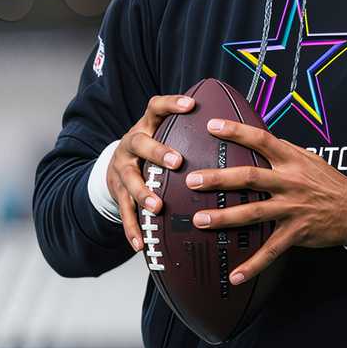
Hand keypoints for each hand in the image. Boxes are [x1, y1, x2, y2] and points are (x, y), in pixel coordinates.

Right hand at [107, 94, 194, 252]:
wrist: (112, 167)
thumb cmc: (152, 149)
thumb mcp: (163, 133)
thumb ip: (190, 130)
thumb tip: (234, 124)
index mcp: (147, 126)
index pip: (156, 107)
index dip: (172, 104)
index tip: (191, 105)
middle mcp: (131, 144)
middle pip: (140, 142)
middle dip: (158, 152)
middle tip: (177, 161)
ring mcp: (122, 168)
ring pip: (129, 179)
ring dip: (143, 193)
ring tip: (157, 206)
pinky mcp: (117, 193)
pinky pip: (124, 211)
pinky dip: (132, 228)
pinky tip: (141, 243)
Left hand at [186, 118, 346, 285]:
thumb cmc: (328, 182)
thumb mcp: (308, 159)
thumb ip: (283, 151)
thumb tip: (258, 141)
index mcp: (291, 160)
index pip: (261, 140)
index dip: (237, 131)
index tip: (213, 126)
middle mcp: (289, 182)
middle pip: (249, 178)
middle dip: (218, 179)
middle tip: (193, 181)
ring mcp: (291, 208)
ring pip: (252, 212)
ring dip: (224, 218)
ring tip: (200, 220)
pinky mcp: (295, 232)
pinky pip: (270, 251)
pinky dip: (252, 265)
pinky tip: (235, 276)